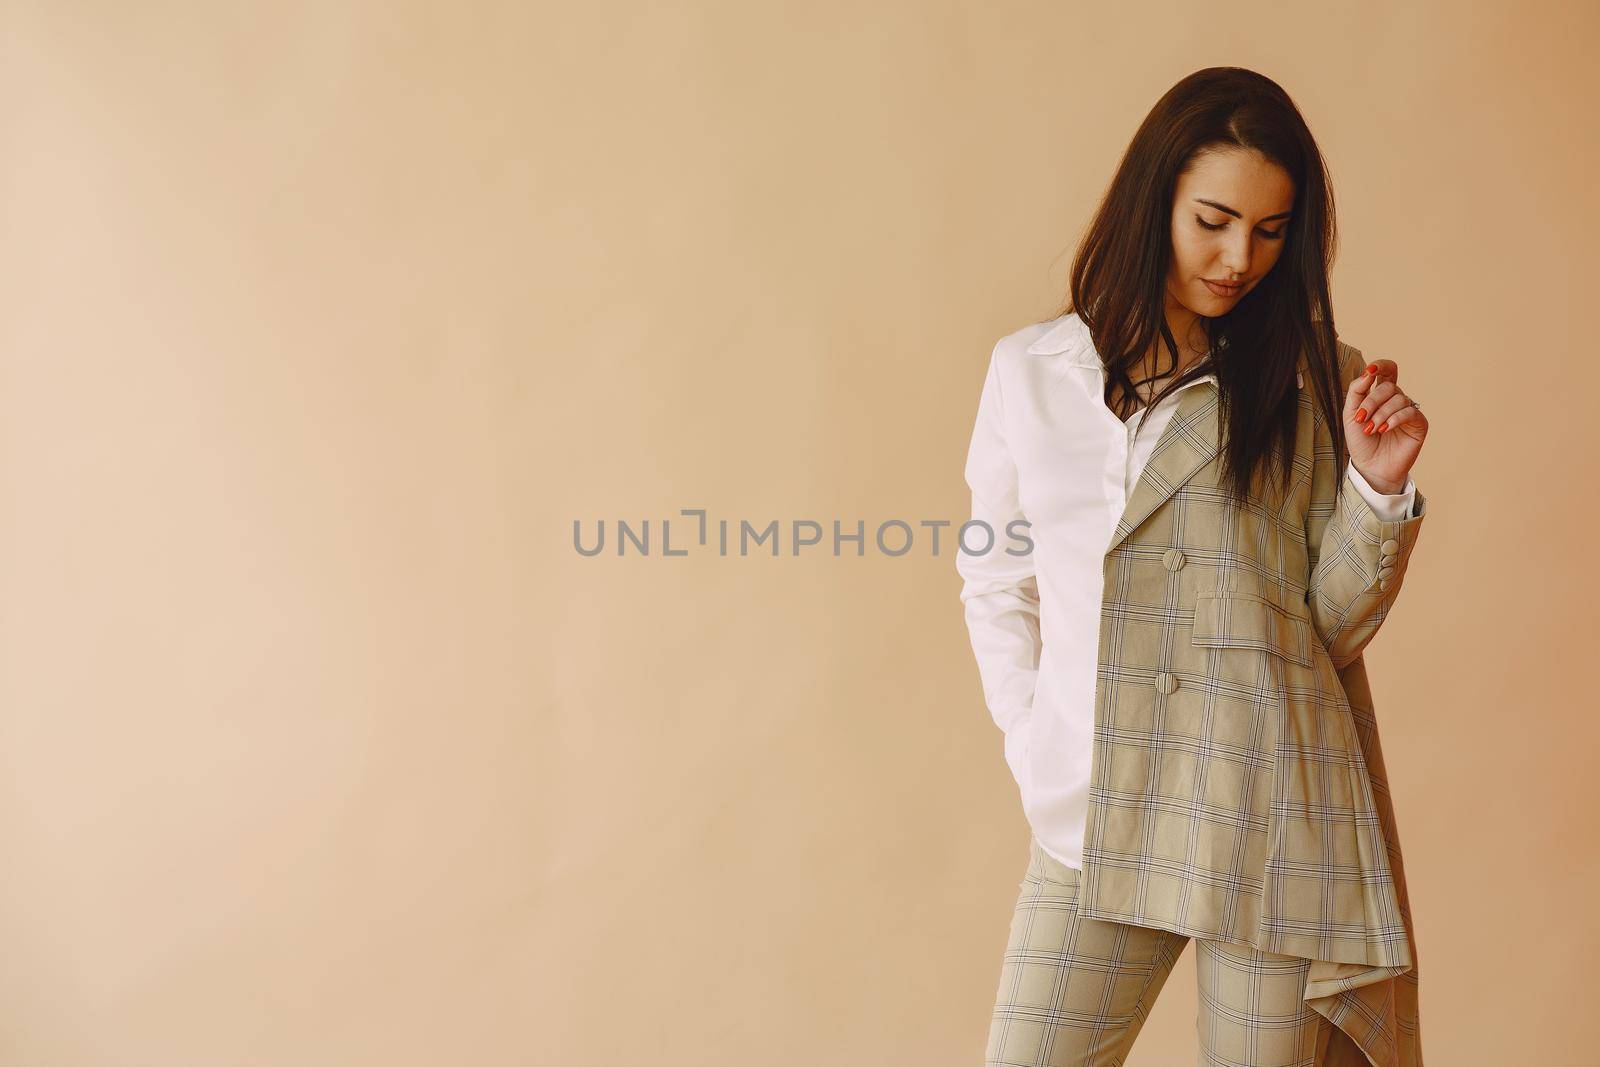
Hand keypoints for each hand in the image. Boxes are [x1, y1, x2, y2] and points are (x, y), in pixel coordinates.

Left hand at [1345, 359, 1426, 493]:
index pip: (1387, 371)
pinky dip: (1394, 419)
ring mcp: (1408, 410)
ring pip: (1399, 398)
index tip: (1370, 371)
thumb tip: (1367, 372)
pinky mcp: (1418, 423)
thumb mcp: (1350, 414)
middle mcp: (1396, 400)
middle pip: (1389, 386)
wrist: (1370, 466)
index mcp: (1380, 395)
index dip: (1381, 365)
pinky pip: (1410, 411)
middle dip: (1372, 401)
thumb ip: (1356, 391)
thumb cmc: (1361, 442)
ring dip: (1381, 414)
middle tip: (1362, 419)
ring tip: (1371, 429)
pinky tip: (1384, 430)